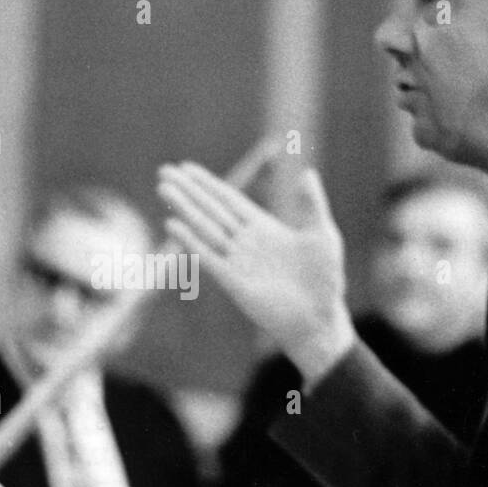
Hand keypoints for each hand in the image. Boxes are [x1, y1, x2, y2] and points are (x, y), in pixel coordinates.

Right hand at [157, 162, 355, 382]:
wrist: (318, 319)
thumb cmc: (324, 281)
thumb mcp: (322, 235)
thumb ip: (312, 204)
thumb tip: (307, 172)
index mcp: (264, 228)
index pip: (229, 200)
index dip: (208, 184)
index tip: (187, 168)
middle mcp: (245, 242)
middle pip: (211, 210)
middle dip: (189, 191)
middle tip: (164, 171)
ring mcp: (237, 261)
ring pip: (205, 227)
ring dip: (185, 207)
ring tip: (163, 188)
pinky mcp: (232, 281)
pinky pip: (207, 256)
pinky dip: (190, 240)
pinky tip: (173, 224)